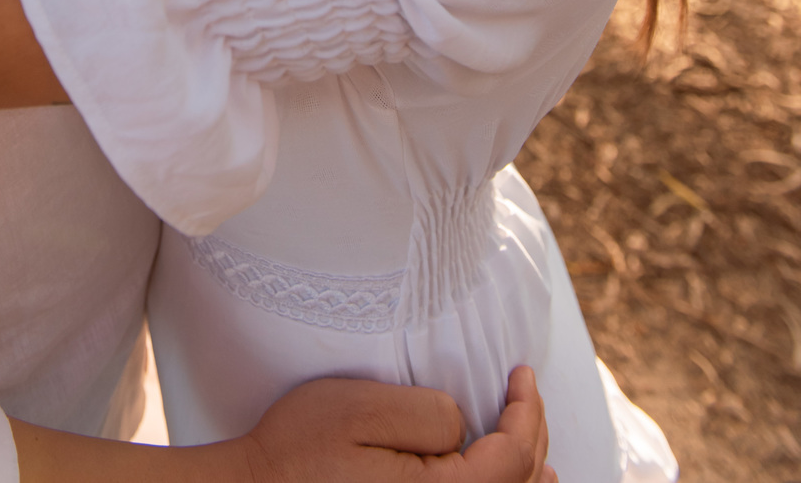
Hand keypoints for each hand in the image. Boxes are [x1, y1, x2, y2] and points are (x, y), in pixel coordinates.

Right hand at [238, 367, 555, 482]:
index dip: (526, 410)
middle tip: (528, 392)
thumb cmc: (304, 445)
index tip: (522, 372)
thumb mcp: (364, 409)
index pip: (512, 456)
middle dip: (532, 436)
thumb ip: (428, 414)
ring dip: (526, 474)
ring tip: (539, 448)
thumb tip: (465, 424)